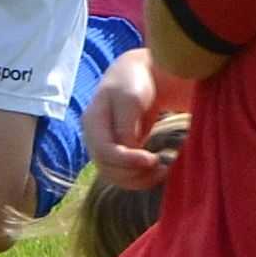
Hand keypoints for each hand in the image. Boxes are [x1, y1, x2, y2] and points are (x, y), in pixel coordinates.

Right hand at [85, 49, 170, 186]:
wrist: (139, 76)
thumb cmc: (135, 82)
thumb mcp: (130, 98)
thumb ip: (125, 124)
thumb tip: (126, 149)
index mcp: (92, 122)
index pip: (104, 151)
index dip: (127, 161)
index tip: (152, 159)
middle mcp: (94, 138)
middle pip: (107, 168)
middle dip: (134, 173)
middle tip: (162, 167)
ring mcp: (103, 147)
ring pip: (114, 176)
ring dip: (138, 180)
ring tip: (163, 171)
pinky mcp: (117, 153)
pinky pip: (123, 175)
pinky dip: (140, 178)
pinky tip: (158, 172)